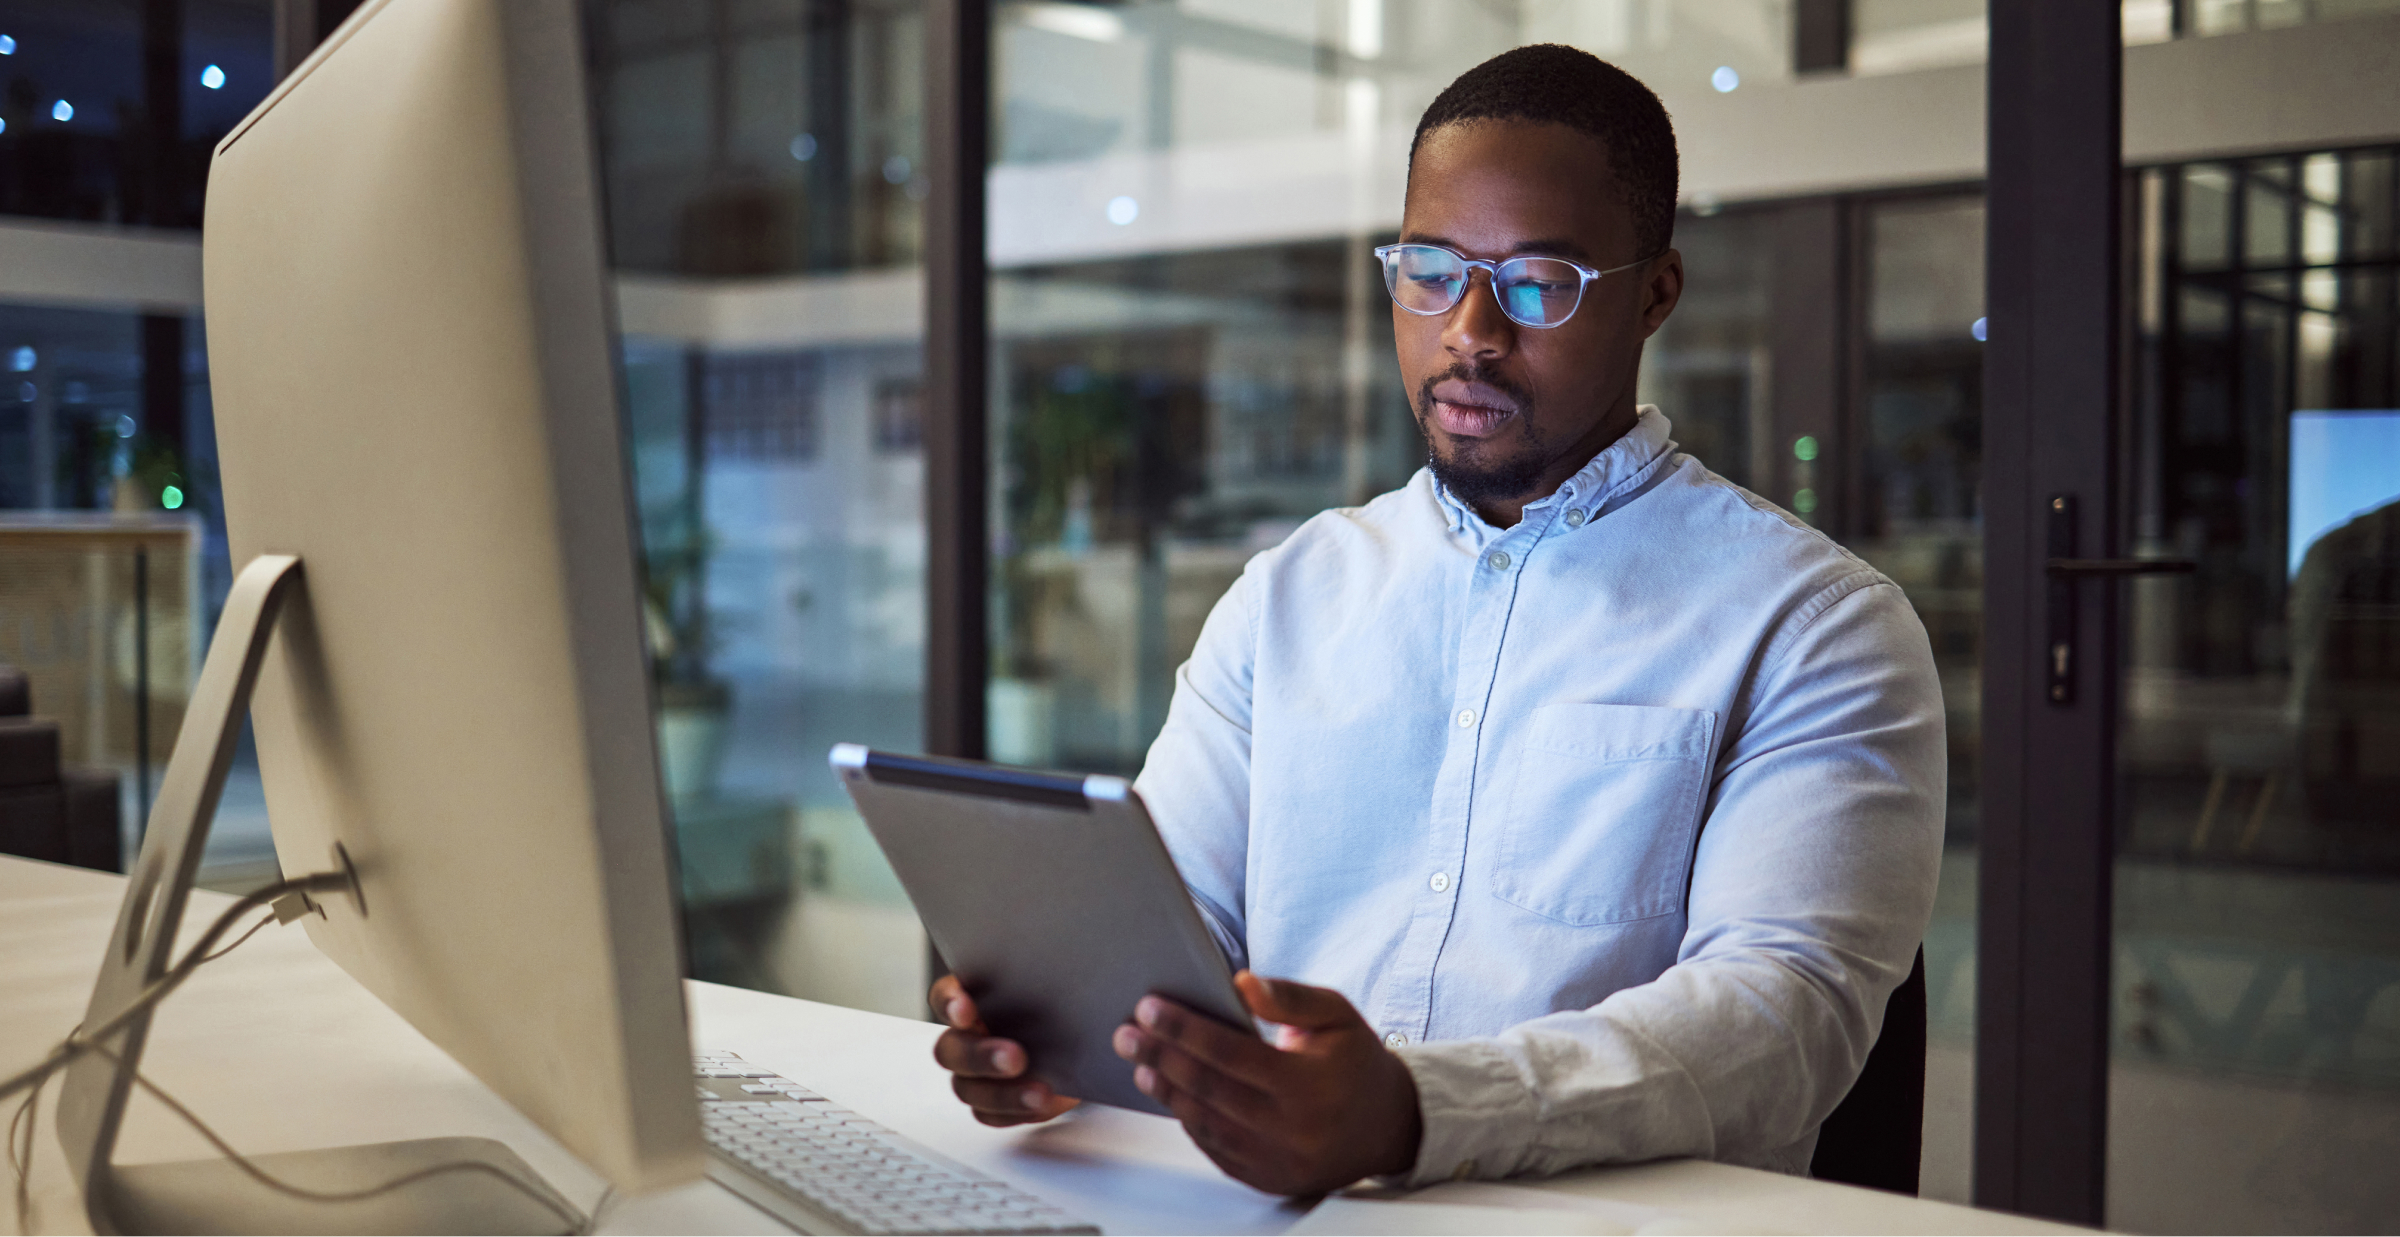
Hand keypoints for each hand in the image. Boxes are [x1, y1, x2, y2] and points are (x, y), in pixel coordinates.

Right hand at [928, 973, 1081, 1125]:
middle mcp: (967, 1036)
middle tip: (1016, 1058)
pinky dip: (1014, 1112)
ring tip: (1040, 1091)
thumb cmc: (1064, 1000)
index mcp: (973, 996)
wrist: (1084, 1041)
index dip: (950, 1003)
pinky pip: (991, 1115)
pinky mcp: (994, 1103)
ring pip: (968, 1088)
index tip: (967, 1009)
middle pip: (951, 1050)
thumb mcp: (1065, 980)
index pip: (944, 997)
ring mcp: (975, 1074)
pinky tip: (1041, 1103)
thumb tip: (1075, 968)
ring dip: (1001, 1092)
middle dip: (980, 1056)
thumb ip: (1058, 972)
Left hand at [1112, 971, 1422, 1195]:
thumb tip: (1239, 982)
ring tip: (1142, 1064)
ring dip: (1168, 1092)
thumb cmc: (1356, 1061)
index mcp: (1309, 1085)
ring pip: (1208, 1124)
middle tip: (1127, 1034)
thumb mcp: (1336, 1014)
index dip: (1185, 1029)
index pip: (1231, 1053)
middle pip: (1210, 1090)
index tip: (1149, 1008)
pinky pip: (1218, 1150)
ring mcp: (1279, 1160)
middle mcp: (1292, 1129)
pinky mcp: (1269, 1178)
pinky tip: (1172, 1095)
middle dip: (1161, 1058)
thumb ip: (1288, 997)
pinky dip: (1190, 1121)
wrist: (1388, 1123)